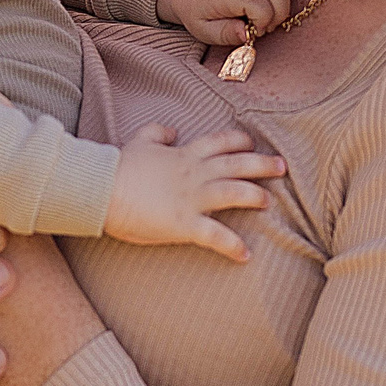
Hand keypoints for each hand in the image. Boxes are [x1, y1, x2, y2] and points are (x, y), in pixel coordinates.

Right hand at [104, 124, 284, 261]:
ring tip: (269, 202)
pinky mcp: (185, 223)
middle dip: (262, 164)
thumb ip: (157, 133)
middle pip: (236, 165)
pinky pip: (215, 236)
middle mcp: (194, 174)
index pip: (219, 142)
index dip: (238, 141)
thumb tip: (171, 130)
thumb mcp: (139, 141)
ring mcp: (192, 198)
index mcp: (184, 155)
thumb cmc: (118, 168)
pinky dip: (232, 246)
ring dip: (254, 196)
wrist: (102, 189)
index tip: (251, 142)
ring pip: (234, 193)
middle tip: (282, 166)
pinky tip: (245, 255)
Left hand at [157, 0, 301, 46]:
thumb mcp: (205, 31)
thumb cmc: (200, 13)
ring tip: (267, 14)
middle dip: (278, 15)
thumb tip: (247, 34)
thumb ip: (226, 34)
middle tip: (263, 26)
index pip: (256, 0)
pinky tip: (273, 1)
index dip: (263, 19)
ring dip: (284, 3)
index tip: (255, 30)